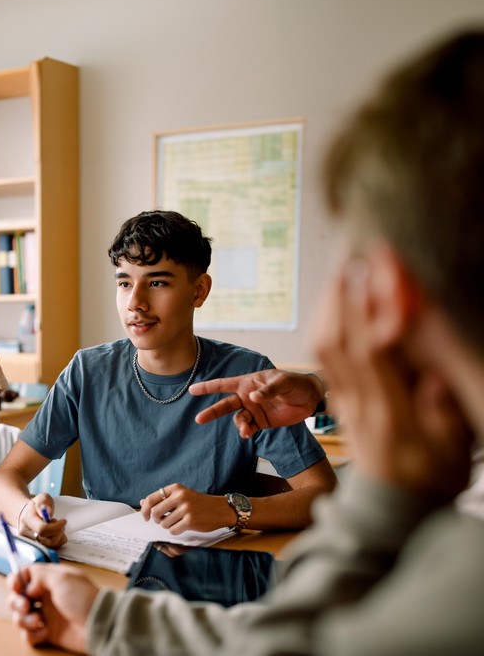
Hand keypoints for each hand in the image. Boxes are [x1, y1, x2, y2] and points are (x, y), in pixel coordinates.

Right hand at [7, 563, 97, 652]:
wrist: (98, 624)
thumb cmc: (84, 598)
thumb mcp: (63, 578)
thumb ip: (40, 575)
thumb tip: (27, 584)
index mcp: (49, 579)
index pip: (25, 575)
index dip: (16, 580)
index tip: (16, 586)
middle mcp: (45, 596)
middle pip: (17, 597)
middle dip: (16, 601)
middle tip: (26, 605)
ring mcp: (45, 615)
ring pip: (20, 617)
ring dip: (23, 619)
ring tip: (38, 621)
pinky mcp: (47, 633)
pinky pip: (29, 635)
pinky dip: (32, 635)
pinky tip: (44, 632)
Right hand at [18, 493, 66, 547]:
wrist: (27, 516)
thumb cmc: (35, 506)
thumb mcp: (40, 498)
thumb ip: (44, 502)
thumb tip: (49, 512)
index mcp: (27, 520)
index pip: (42, 529)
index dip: (56, 527)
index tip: (63, 521)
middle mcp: (27, 534)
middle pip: (48, 540)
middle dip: (59, 531)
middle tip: (61, 523)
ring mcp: (32, 543)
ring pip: (51, 546)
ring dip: (59, 536)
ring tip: (56, 527)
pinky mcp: (38, 548)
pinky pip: (53, 548)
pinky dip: (58, 541)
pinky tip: (56, 533)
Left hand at [140, 483, 233, 532]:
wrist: (219, 509)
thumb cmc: (198, 503)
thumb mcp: (181, 495)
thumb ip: (162, 498)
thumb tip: (142, 503)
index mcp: (175, 488)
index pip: (152, 498)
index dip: (145, 509)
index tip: (145, 516)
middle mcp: (180, 496)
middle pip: (155, 512)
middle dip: (156, 520)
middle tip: (161, 521)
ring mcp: (185, 508)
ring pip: (164, 523)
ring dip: (167, 526)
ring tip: (176, 523)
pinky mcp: (190, 521)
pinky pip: (173, 530)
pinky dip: (175, 531)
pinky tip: (182, 527)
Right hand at [190, 370, 323, 436]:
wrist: (311, 399)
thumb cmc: (295, 383)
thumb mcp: (283, 382)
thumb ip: (268, 389)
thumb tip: (252, 397)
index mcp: (248, 382)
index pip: (224, 384)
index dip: (208, 386)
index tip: (192, 389)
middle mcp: (247, 397)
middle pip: (225, 405)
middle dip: (212, 412)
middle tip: (199, 419)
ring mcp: (253, 411)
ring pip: (237, 420)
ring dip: (239, 425)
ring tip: (246, 430)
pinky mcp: (262, 423)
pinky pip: (249, 429)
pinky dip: (246, 432)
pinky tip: (247, 434)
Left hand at [314, 257, 472, 501]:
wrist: (394, 512)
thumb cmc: (432, 479)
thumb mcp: (451, 452)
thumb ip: (442, 414)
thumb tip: (434, 378)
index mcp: (390, 414)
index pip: (371, 353)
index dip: (368, 311)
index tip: (374, 276)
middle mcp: (358, 404)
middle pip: (336, 343)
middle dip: (342, 298)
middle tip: (352, 260)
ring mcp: (342, 403)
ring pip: (322, 348)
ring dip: (329, 306)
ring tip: (343, 272)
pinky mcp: (337, 401)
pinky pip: (321, 358)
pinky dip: (326, 323)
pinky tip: (337, 303)